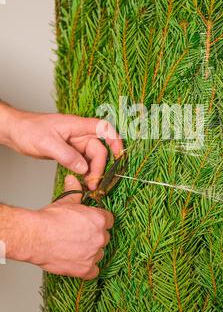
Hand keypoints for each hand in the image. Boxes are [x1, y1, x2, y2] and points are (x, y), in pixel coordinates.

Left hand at [0, 103, 122, 189]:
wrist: (14, 131)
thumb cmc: (28, 129)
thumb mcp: (47, 143)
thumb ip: (67, 156)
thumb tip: (84, 169)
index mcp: (77, 125)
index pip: (103, 128)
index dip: (115, 140)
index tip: (119, 155)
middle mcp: (78, 134)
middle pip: (99, 149)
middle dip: (99, 166)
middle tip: (94, 183)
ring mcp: (74, 143)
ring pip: (91, 158)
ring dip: (92, 171)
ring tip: (88, 186)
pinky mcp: (69, 151)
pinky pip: (82, 162)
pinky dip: (84, 172)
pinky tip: (81, 181)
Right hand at [2, 175, 113, 278]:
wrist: (35, 237)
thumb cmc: (49, 220)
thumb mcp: (65, 202)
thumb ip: (74, 191)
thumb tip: (73, 179)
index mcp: (99, 219)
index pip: (109, 221)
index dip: (99, 222)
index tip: (91, 224)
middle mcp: (100, 237)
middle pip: (104, 237)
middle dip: (94, 237)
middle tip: (79, 236)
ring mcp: (94, 254)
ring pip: (99, 253)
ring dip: (90, 252)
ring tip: (74, 248)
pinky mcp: (85, 269)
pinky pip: (94, 271)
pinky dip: (87, 268)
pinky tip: (77, 262)